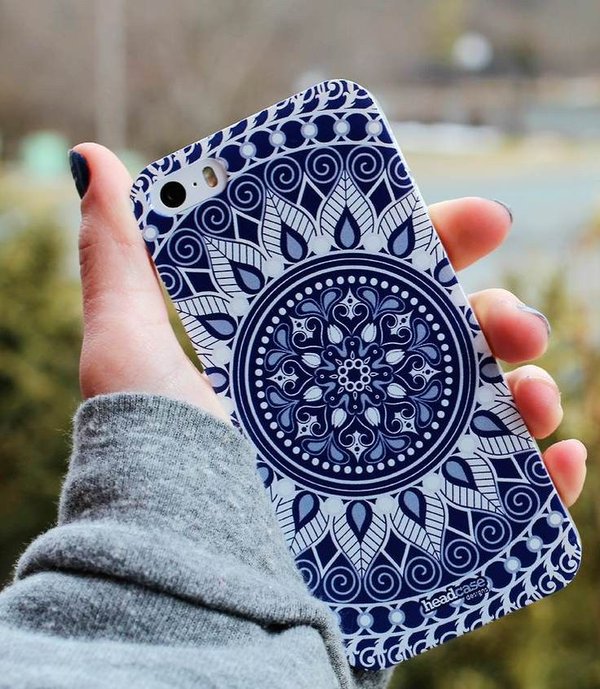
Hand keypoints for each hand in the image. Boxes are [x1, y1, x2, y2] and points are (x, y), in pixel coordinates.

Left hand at [71, 143, 585, 506]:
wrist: (176, 575)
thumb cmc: (150, 459)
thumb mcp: (126, 349)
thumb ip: (118, 258)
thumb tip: (96, 160)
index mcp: (307, 352)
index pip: (386, 282)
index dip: (439, 244)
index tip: (482, 221)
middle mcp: (350, 402)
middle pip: (446, 344)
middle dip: (496, 319)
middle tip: (513, 324)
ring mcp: (385, 462)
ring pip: (481, 413)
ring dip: (526, 391)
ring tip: (535, 392)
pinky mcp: (410, 524)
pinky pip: (498, 497)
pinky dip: (542, 477)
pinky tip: (560, 460)